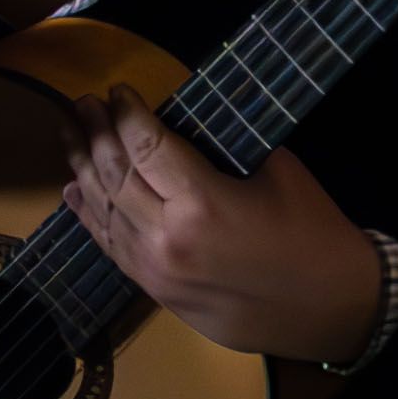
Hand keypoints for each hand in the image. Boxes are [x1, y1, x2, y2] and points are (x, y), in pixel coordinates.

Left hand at [61, 97, 384, 363]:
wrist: (328, 307)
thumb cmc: (313, 232)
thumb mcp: (280, 174)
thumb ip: (228, 151)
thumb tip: (190, 130)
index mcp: (202, 204)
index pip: (148, 148)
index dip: (129, 116)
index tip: (117, 91)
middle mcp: (166, 239)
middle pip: (117, 177)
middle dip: (97, 135)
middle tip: (82, 104)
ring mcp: (155, 270)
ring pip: (105, 212)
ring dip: (83, 170)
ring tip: (69, 134)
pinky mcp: (155, 292)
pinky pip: (111, 246)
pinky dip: (89, 215)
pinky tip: (72, 190)